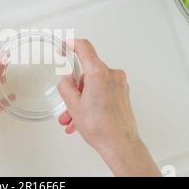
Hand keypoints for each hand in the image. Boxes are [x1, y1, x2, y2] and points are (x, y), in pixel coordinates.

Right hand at [58, 39, 160, 176]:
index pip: (84, 47)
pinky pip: (102, 92)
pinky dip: (92, 102)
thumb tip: (66, 79)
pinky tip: (83, 118)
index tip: (65, 46)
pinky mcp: (122, 94)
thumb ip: (66, 85)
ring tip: (73, 118)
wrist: (120, 144)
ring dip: (81, 99)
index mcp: (98, 73)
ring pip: (94, 85)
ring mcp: (119, 85)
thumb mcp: (72, 104)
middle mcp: (112, 75)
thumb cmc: (101, 127)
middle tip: (68, 103)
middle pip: (87, 72)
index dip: (71, 44)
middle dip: (75, 88)